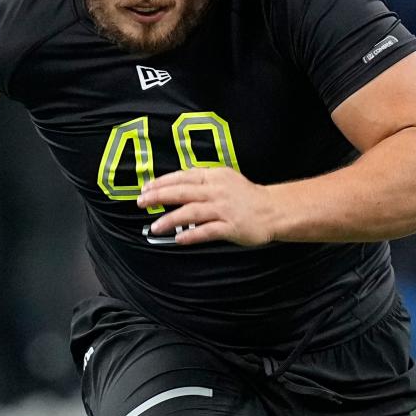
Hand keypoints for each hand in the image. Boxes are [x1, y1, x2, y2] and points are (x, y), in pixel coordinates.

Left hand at [136, 167, 274, 246]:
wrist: (273, 209)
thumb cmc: (245, 196)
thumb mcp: (224, 179)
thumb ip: (202, 181)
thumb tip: (176, 184)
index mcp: (214, 176)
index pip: (183, 176)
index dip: (162, 182)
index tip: (146, 188)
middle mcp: (217, 190)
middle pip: (182, 191)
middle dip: (159, 196)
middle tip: (142, 202)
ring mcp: (224, 209)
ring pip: (191, 212)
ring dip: (170, 219)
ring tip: (155, 226)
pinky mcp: (230, 227)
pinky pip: (207, 231)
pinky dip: (191, 235)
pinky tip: (178, 239)